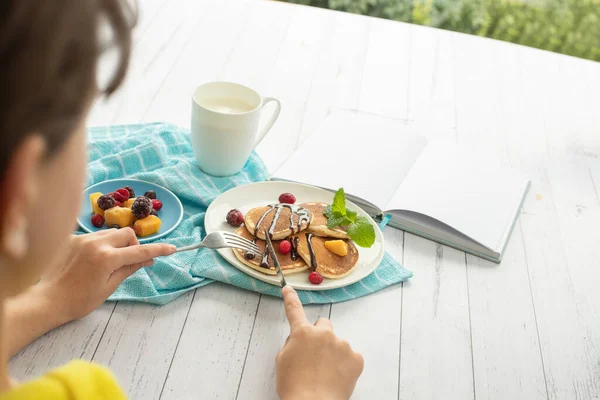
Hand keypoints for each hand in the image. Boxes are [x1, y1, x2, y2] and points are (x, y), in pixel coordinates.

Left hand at [38, 228, 175, 321]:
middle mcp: (95, 243)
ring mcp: (82, 239)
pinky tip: (92, 260)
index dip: (158, 249)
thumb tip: (146, 259)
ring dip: (118, 243)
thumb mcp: (108, 288)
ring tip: (111, 261)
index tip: (172, 249)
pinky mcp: (71, 239)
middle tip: (131, 260)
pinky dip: (101, 245)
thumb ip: (128, 269)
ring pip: (111, 232)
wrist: (46, 300)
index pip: (139, 250)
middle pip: (127, 233)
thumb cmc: (78, 300)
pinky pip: (94, 236)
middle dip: (134, 244)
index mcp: (106, 258)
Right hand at [276, 286, 363, 399]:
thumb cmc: (294, 387)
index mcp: (302, 333)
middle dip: (319, 335)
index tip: (288, 289)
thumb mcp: (282, 362)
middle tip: (315, 355)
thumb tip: (300, 340)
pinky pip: (350, 355)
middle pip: (323, 325)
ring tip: (325, 373)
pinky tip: (337, 376)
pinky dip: (345, 364)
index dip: (290, 299)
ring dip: (332, 352)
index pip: (294, 310)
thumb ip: (292, 344)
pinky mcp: (356, 358)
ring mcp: (342, 345)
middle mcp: (324, 333)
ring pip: (337, 342)